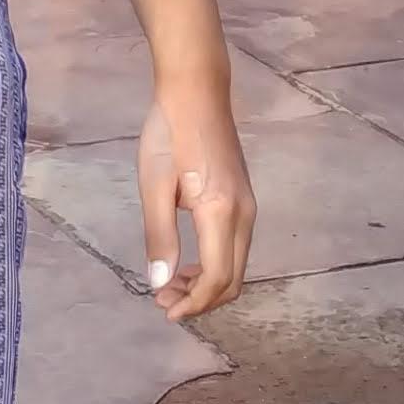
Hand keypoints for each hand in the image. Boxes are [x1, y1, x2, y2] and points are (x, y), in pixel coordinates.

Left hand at [136, 85, 253, 319]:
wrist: (197, 92)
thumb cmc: (169, 133)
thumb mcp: (154, 185)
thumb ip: (159, 236)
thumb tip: (161, 282)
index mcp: (220, 212)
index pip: (217, 278)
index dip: (194, 304)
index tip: (164, 311)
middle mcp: (244, 214)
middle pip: (232, 279)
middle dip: (200, 300)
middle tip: (163, 302)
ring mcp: (248, 206)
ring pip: (236, 265)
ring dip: (206, 285)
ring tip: (170, 286)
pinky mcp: (243, 199)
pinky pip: (235, 247)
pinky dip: (214, 265)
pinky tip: (187, 262)